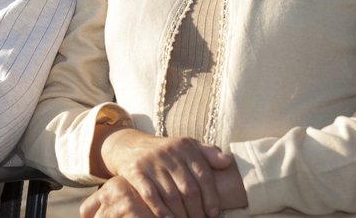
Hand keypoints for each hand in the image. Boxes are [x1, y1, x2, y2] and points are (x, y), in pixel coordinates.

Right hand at [95, 127, 237, 217]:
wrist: (128, 145)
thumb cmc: (165, 151)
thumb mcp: (186, 146)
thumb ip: (207, 153)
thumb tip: (227, 162)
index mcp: (185, 146)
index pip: (204, 175)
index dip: (211, 197)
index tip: (213, 212)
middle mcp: (168, 152)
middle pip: (188, 188)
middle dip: (196, 209)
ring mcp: (151, 162)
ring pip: (171, 195)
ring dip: (181, 214)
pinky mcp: (135, 171)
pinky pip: (150, 195)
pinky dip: (160, 210)